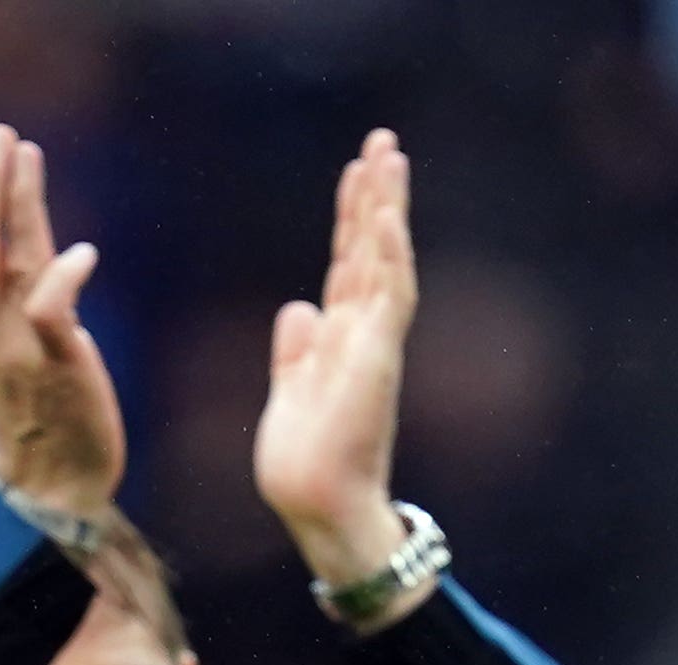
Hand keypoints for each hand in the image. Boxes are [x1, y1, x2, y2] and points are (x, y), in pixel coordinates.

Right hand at [0, 123, 124, 517]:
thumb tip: (35, 243)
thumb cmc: (40, 418)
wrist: (51, 490)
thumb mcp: (18, 348)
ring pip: (5, 266)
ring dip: (14, 206)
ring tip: (25, 153)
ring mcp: (17, 351)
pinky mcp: (57, 370)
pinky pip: (53, 315)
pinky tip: (82, 251)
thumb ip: (23, 296)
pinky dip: (64, 278)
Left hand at [255, 131, 419, 596]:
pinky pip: (389, 300)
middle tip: (382, 142)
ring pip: (386, 262)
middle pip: (371, 250)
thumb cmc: (305, 465)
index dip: (351, 218)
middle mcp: (364, 335)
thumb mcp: (289, 393)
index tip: (355, 172)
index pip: (349, 264)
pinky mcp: (377, 363)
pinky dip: (388, 259)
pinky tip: (387, 221)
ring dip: (387, 210)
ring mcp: (374, 346)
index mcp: (341, 340)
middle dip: (376, 196)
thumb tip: (298, 306)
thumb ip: (295, 351)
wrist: (318, 509)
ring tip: (389, 158)